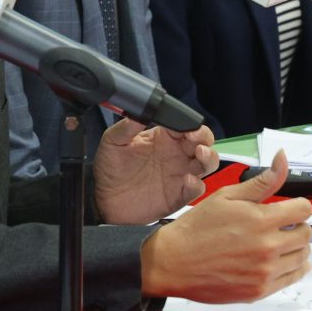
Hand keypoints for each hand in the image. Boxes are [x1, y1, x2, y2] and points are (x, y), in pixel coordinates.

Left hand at [92, 115, 217, 225]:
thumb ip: (126, 126)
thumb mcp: (113, 142)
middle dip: (205, 139)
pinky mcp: (178, 195)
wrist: (103, 198)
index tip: (188, 127)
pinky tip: (187, 181)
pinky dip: (196, 185)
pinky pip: (196, 189)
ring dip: (209, 158)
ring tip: (200, 155)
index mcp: (163, 138)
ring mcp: (179, 175)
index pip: (186, 126)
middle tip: (195, 140)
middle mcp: (176, 155)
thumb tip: (138, 112)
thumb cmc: (109, 168)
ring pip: (207, 164)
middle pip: (204, 142)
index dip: (192, 125)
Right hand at [137, 152, 311, 304]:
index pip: (304, 210)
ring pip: (303, 257)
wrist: (174, 262)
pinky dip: (293, 268)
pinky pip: (293, 278)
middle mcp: (267, 247)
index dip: (298, 206)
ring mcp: (265, 272)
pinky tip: (280, 261)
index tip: (289, 210)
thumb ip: (262, 181)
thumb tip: (282, 159)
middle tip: (282, 226)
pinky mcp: (260, 290)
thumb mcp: (227, 197)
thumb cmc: (197, 228)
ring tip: (278, 244)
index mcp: (261, 220)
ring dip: (296, 247)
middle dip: (298, 226)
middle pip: (306, 234)